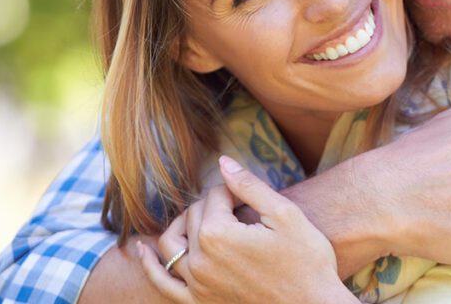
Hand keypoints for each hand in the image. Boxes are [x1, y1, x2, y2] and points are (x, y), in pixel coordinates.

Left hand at [139, 156, 356, 303]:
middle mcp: (200, 260)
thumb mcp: (285, 215)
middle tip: (241, 209)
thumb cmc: (307, 261)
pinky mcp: (199, 303)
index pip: (214, 195)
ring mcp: (197, 285)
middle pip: (194, 215)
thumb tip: (223, 162)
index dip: (235, 190)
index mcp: (219, 234)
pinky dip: (150, 265)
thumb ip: (249, 186)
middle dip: (214, 205)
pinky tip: (143, 250)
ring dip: (181, 225)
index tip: (254, 199)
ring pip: (172, 244)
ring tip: (198, 217)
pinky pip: (164, 283)